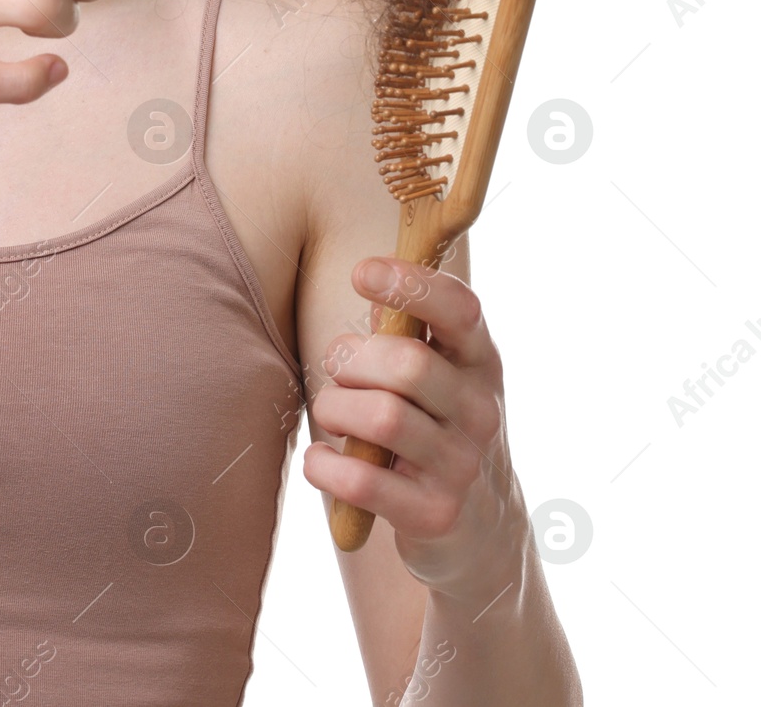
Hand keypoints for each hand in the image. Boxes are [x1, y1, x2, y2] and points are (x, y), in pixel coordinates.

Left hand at [302, 259, 522, 600]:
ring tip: (333, 414)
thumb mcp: (432, 372)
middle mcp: (481, 411)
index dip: (412, 284)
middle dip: (350, 359)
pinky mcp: (436, 516)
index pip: (461, 310)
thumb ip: (400, 328)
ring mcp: (463, 466)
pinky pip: (363, 481)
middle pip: (407, 363)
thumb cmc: (432, 426)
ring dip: (335, 409)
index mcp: (479, 362)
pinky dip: (325, 466)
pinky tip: (321, 461)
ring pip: (381, 418)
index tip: (362, 272)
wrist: (477, 530)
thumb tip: (368, 275)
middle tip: (338, 371)